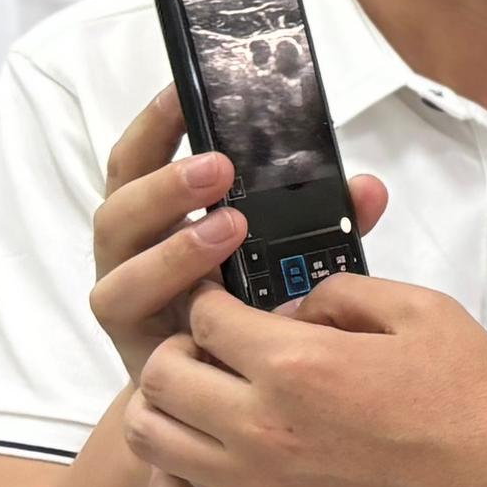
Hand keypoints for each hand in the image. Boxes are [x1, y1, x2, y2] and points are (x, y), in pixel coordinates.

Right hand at [87, 88, 388, 382]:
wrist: (222, 397)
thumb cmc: (255, 310)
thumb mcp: (288, 254)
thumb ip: (322, 219)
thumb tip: (368, 187)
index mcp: (156, 221)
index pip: (140, 162)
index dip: (155, 123)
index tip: (183, 88)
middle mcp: (130, 257)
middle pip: (118, 211)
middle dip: (167, 186)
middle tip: (220, 167)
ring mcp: (128, 305)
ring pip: (120, 272)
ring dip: (173, 247)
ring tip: (229, 228)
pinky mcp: (138, 352)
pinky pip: (138, 325)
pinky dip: (173, 303)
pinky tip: (215, 300)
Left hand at [126, 276, 486, 486]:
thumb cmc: (475, 400)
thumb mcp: (422, 311)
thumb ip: (342, 294)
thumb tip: (291, 308)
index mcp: (298, 365)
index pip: (205, 317)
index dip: (211, 300)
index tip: (226, 303)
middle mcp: (262, 426)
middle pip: (161, 376)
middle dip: (178, 348)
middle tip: (210, 349)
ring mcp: (260, 486)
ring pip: (153, 440)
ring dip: (162, 408)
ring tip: (199, 401)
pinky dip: (171, 480)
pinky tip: (201, 461)